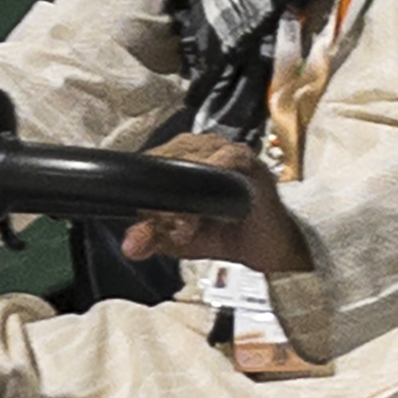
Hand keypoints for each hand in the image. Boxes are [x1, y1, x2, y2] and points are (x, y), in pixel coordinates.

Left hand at [123, 131, 305, 272]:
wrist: (268, 249)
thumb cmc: (226, 233)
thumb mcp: (179, 240)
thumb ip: (152, 237)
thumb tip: (129, 245)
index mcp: (181, 159)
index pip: (150, 164)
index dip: (143, 191)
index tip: (145, 222)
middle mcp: (203, 148)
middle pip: (168, 160)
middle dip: (163, 199)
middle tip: (169, 231)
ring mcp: (226, 151)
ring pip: (192, 161)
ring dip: (185, 198)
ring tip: (186, 229)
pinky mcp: (249, 161)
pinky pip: (225, 160)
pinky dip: (211, 184)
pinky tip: (207, 209)